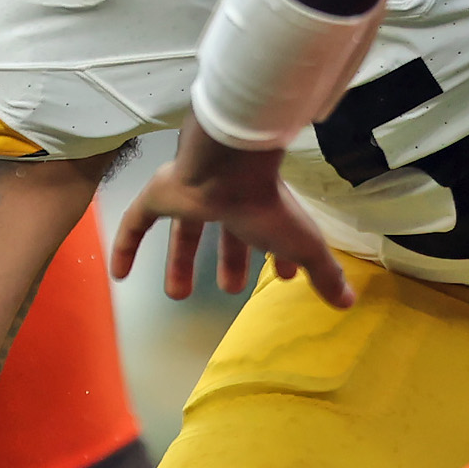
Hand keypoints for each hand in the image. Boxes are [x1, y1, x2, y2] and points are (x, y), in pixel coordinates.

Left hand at [110, 117, 354, 308]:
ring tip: (178, 296)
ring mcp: (189, 198)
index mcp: (258, 210)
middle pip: (226, 235)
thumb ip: (324, 273)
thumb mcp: (302, 243)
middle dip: (229, 262)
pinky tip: (118, 274)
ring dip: (181, 263)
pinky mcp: (158, 196)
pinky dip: (126, 247)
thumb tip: (349, 302)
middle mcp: (225, 202)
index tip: (283, 278)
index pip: (270, 235)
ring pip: (184, 232)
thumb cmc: (265, 204)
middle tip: (229, 290)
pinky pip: (137, 223)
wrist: (228, 165)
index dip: (276, 257)